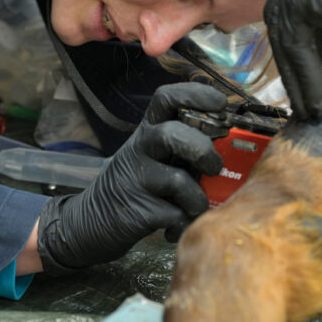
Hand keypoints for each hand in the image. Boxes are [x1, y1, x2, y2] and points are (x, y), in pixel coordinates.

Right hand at [36, 82, 225, 273]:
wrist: (89, 222)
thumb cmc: (137, 185)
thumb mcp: (155, 157)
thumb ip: (185, 148)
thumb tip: (232, 145)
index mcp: (148, 131)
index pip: (167, 98)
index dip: (196, 95)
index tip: (221, 104)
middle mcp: (141, 149)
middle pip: (172, 133)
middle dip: (202, 150)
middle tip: (213, 167)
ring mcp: (137, 181)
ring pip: (178, 180)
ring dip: (197, 197)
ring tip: (195, 206)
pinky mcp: (138, 212)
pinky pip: (176, 215)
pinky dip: (185, 222)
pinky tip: (176, 226)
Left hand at [264, 0, 321, 118]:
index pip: (296, 15)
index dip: (302, 51)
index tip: (308, 82)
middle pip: (284, 26)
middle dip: (293, 67)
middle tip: (302, 103)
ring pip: (286, 37)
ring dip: (296, 77)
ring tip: (309, 109)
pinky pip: (295, 43)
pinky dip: (305, 73)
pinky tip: (317, 97)